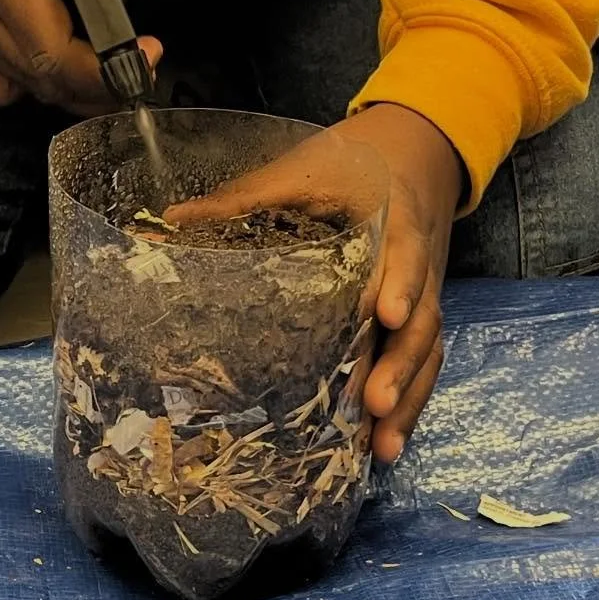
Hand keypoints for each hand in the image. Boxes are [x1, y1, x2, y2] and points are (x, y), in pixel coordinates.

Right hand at [0, 0, 166, 112]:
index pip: (57, 54)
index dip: (108, 70)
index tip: (149, 51)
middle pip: (45, 80)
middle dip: (102, 83)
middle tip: (140, 59)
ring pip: (25, 88)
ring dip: (73, 85)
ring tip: (109, 58)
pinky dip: (33, 81)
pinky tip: (59, 54)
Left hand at [167, 103, 464, 461]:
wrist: (414, 153)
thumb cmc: (350, 164)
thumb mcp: (302, 170)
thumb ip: (245, 197)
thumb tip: (172, 220)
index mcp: (395, 217)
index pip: (403, 252)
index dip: (398, 283)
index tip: (382, 315)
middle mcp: (418, 261)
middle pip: (420, 317)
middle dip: (400, 363)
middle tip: (374, 402)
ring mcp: (422, 294)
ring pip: (426, 349)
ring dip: (408, 397)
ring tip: (382, 445)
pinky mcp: (418, 317)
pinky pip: (423, 363)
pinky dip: (410, 405)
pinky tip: (385, 446)